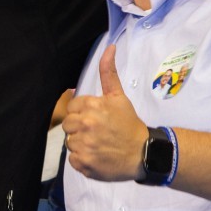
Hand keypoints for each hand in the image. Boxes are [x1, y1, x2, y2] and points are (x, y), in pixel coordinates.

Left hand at [64, 45, 147, 180]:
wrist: (143, 153)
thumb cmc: (129, 124)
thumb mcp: (118, 97)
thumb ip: (108, 73)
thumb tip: (109, 47)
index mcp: (91, 105)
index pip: (71, 108)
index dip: (82, 113)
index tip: (96, 119)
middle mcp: (86, 124)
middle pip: (68, 125)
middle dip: (80, 128)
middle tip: (97, 132)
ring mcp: (84, 144)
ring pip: (70, 142)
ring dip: (81, 144)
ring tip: (98, 144)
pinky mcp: (83, 163)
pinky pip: (73, 159)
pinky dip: (83, 160)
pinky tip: (97, 156)